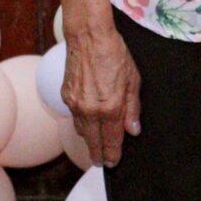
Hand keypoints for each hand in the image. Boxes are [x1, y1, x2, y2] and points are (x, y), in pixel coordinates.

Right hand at [63, 21, 142, 166]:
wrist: (89, 37)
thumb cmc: (116, 54)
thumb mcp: (134, 80)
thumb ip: (133, 108)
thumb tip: (133, 130)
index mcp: (110, 107)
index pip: (111, 139)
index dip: (113, 153)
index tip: (113, 163)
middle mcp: (90, 110)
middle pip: (93, 141)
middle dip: (98, 154)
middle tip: (102, 163)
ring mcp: (75, 104)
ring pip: (82, 131)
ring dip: (89, 140)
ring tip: (96, 147)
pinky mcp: (66, 96)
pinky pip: (74, 117)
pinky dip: (82, 124)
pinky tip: (87, 125)